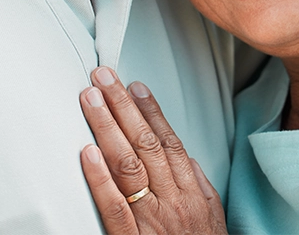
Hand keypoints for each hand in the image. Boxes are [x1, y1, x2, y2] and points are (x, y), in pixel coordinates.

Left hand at [79, 67, 227, 234]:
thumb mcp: (212, 216)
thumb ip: (197, 183)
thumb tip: (184, 155)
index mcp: (191, 192)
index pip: (169, 141)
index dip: (151, 111)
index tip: (135, 85)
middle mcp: (172, 200)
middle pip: (145, 143)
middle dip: (123, 106)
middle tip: (103, 77)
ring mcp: (152, 220)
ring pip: (129, 165)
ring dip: (107, 127)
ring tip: (90, 99)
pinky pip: (115, 206)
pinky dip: (100, 177)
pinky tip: (87, 152)